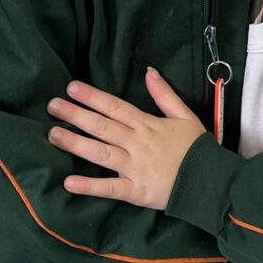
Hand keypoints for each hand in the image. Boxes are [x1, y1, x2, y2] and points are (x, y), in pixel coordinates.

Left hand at [47, 69, 204, 209]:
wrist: (210, 180)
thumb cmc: (197, 148)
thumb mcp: (185, 115)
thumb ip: (164, 94)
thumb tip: (149, 71)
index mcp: (147, 125)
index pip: (115, 107)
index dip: (93, 97)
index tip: (72, 88)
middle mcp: (137, 143)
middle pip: (102, 126)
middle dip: (76, 115)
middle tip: (52, 106)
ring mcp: (135, 167)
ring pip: (101, 153)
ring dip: (76, 144)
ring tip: (53, 135)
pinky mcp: (136, 191)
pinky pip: (110, 188)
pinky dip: (90, 186)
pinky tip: (68, 182)